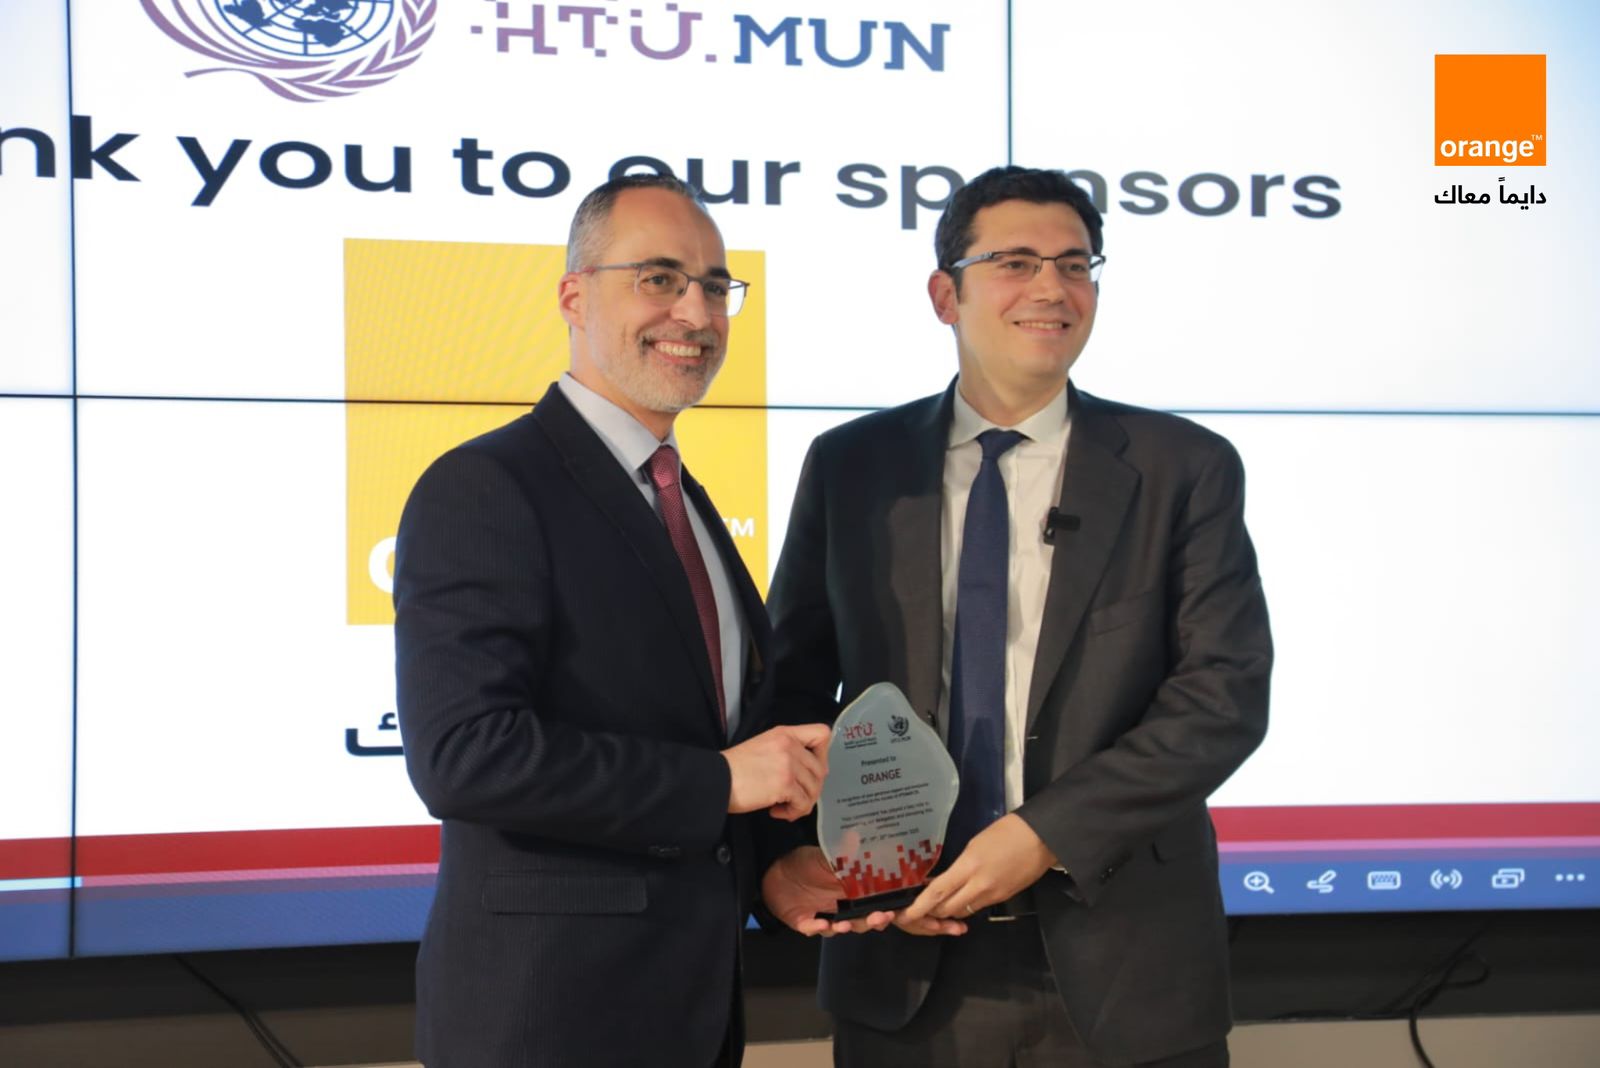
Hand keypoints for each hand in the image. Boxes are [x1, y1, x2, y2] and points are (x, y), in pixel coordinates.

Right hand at [723, 723, 830, 819]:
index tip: (810, 768)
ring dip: (801, 803)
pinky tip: (777, 811)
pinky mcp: (784, 784)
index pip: (822, 734)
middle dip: (811, 788)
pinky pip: (803, 803)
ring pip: (814, 789)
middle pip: (821, 769)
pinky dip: (793, 812)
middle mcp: (790, 746)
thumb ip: (787, 750)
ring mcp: (788, 765)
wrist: (716, 779)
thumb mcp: (764, 745)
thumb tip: (807, 770)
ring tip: (784, 807)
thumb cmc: (734, 767)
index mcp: (785, 734)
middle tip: (795, 797)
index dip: (823, 754)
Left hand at [761, 847, 897, 935]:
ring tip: (847, 925)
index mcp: (852, 890)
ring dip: (847, 927)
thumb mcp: (826, 855)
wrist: (777, 874)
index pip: (876, 902)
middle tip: (881, 917)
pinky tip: (821, 924)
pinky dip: (818, 928)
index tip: (898, 908)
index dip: (889, 907)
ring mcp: (826, 916)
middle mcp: (842, 906)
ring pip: (843, 927)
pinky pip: (814, 929)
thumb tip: (859, 837)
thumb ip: (845, 852)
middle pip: (864, 919)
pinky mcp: (806, 923)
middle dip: (874, 921)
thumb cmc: (805, 863)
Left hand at [900, 813, 1056, 924]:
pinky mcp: (1003, 898)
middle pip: (947, 909)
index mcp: (969, 866)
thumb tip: (947, 879)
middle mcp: (979, 885)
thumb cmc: (1007, 832)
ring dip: (949, 910)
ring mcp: (992, 895)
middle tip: (922, 905)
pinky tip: (964, 895)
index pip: (938, 892)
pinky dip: (967, 905)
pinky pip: (978, 908)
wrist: (1041, 838)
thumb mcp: (975, 844)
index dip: (920, 907)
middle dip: (932, 911)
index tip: (906, 914)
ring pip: (962, 911)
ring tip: (942, 900)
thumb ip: (960, 866)